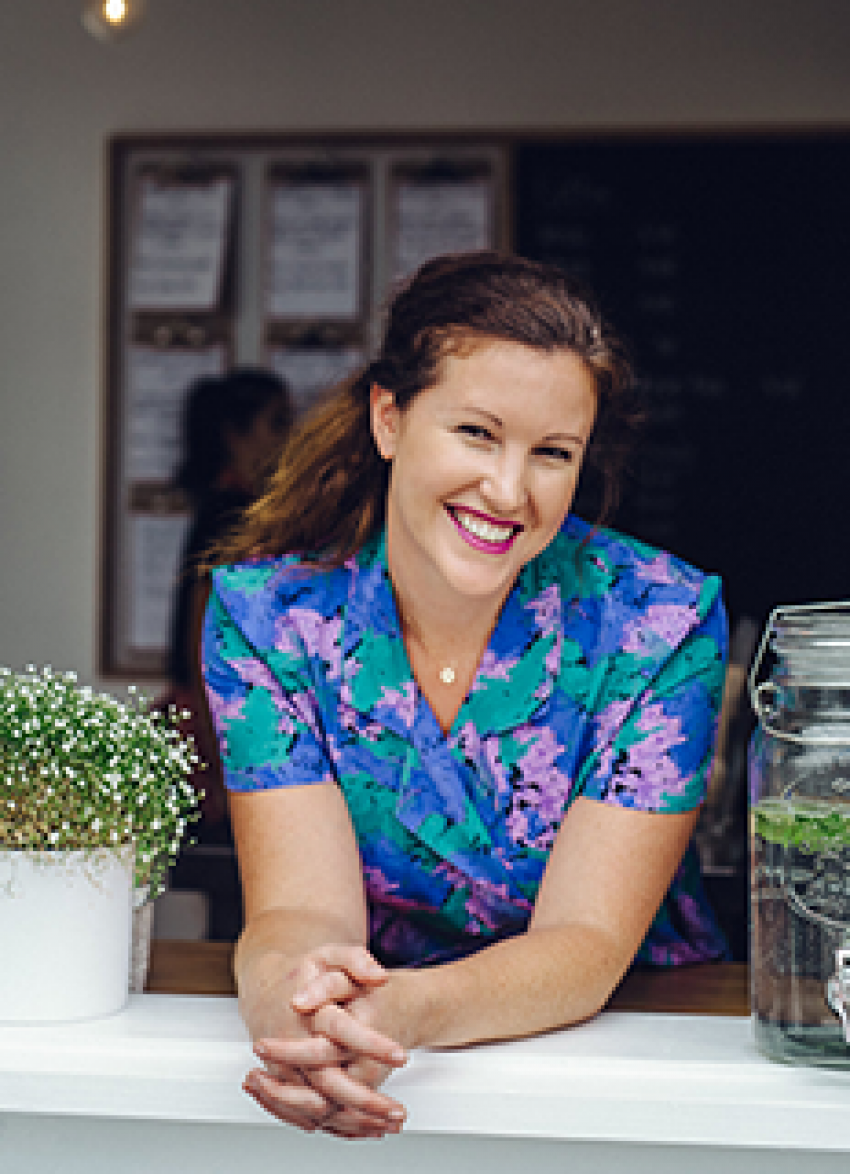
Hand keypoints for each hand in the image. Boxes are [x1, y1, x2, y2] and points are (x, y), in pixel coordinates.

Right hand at [242, 944, 408, 1137]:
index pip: (341, 1030)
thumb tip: (380, 975)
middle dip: (365, 1099)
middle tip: (398, 1111)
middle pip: (328, 1081)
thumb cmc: (302, 973)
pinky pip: (310, 1114)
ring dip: (356, 1119)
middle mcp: (294, 1045)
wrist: (266, 989)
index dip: (371, 1044)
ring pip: (320, 1105)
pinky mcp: (286, 1084)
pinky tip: (368, 1129)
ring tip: (392, 1124)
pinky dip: (339, 1125)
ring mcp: (287, 1070)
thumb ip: (355, 959)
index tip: (400, 1055)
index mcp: (309, 1012)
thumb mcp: (328, 954)